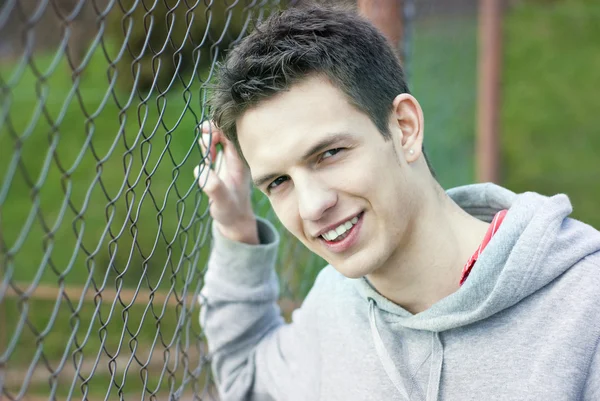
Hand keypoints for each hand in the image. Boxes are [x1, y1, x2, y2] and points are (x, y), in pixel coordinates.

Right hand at [194, 121, 258, 244]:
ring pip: (218, 136)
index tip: (207, 137)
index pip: (232, 132)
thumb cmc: (231, 211)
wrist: (234, 220)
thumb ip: (214, 187)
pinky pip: (213, 146)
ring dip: (208, 139)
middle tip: (205, 146)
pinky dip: (206, 148)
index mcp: (241, 160)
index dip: (218, 128)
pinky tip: (207, 162)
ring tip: (207, 156)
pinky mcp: (221, 164)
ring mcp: (229, 159)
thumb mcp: (222, 202)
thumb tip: (203, 171)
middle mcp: (236, 156)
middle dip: (211, 130)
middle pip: (224, 130)